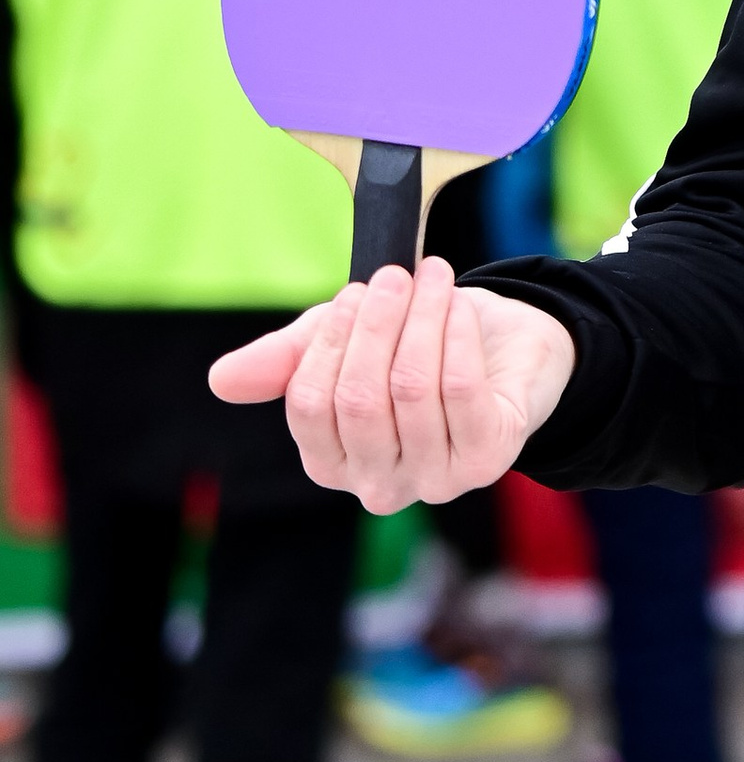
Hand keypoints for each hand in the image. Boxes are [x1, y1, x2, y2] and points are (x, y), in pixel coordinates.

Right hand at [209, 259, 574, 512]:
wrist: (506, 347)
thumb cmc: (411, 347)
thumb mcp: (343, 344)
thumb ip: (285, 360)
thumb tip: (220, 380)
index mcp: (332, 462)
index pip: (309, 406)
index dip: (329, 343)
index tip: (353, 294)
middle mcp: (378, 485)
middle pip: (358, 400)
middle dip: (376, 326)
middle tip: (393, 276)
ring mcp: (434, 480)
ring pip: (411, 390)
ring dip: (421, 321)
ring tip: (432, 277)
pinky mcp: (487, 460)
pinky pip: (460, 391)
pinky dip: (456, 336)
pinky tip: (459, 305)